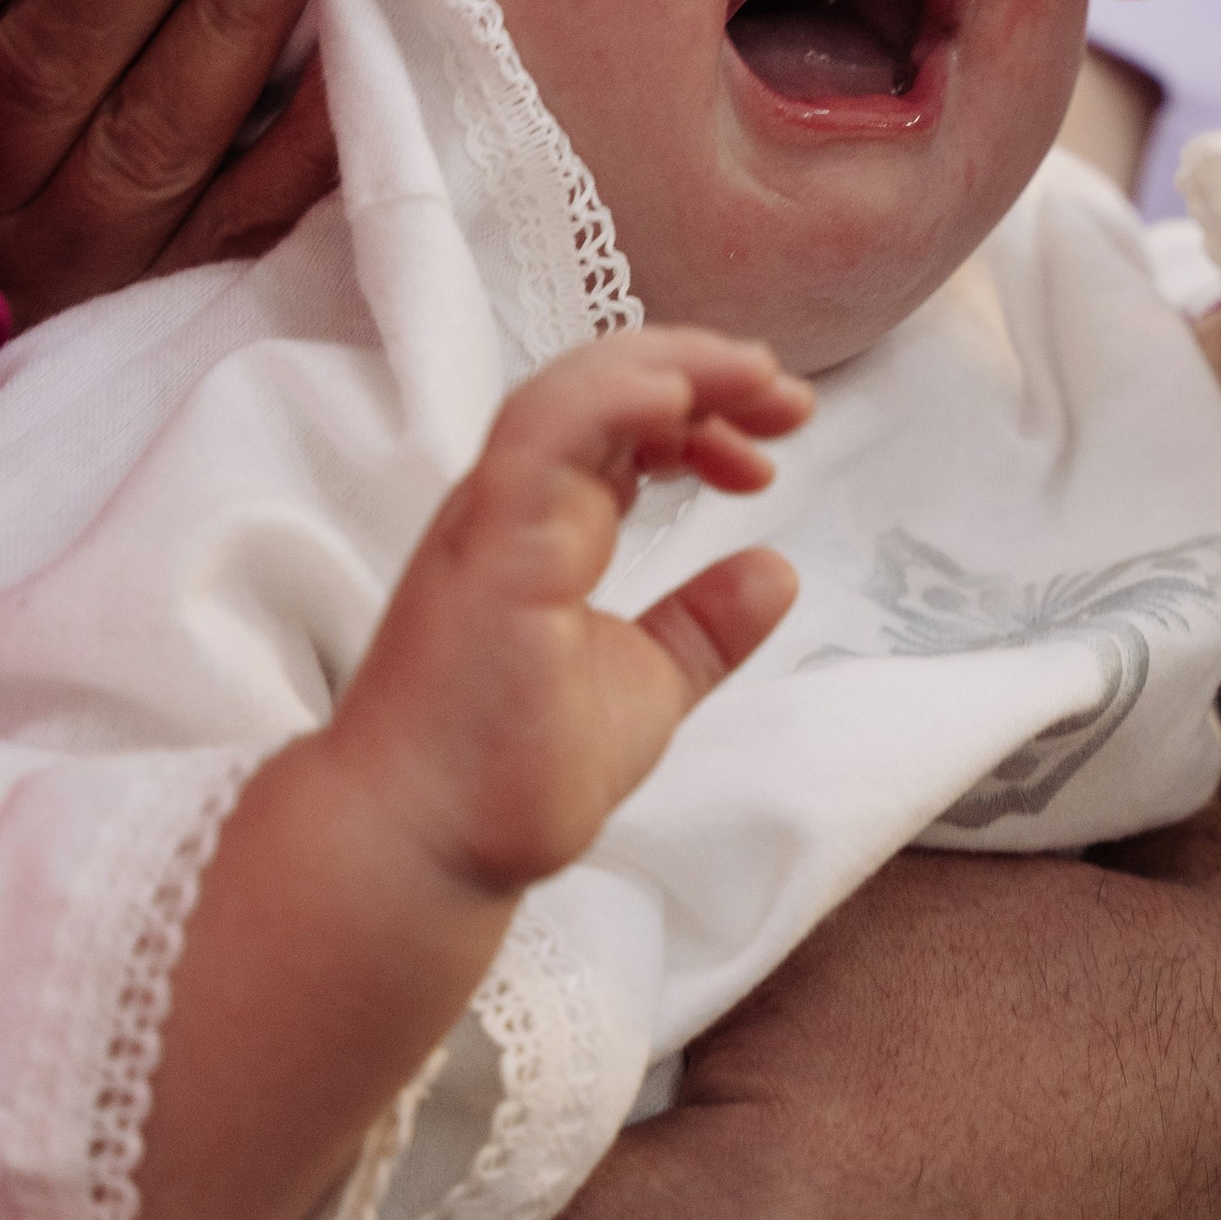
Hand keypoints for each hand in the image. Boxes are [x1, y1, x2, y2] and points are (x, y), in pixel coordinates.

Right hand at [329, 328, 811, 893]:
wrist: (429, 851)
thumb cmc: (508, 775)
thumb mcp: (645, 685)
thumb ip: (703, 627)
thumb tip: (776, 572)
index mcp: (547, 526)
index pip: (626, 428)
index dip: (704, 415)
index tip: (774, 449)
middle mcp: (516, 506)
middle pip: (607, 388)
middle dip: (706, 374)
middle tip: (791, 400)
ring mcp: (496, 519)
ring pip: (573, 391)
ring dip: (674, 368)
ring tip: (758, 378)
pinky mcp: (488, 545)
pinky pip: (543, 438)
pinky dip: (611, 400)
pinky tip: (679, 396)